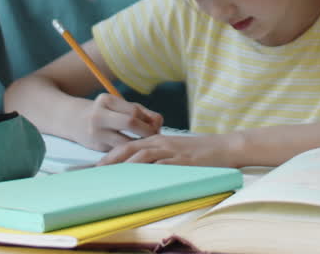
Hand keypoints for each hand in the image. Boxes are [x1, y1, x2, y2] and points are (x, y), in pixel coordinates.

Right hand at [75, 92, 163, 150]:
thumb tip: (158, 123)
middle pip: (130, 122)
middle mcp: (98, 116)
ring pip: (126, 141)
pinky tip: (137, 150)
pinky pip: (121, 152)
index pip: (134, 110)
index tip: (155, 124)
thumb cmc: (107, 112)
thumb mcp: (121, 106)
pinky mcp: (97, 147)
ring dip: (141, 144)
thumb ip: (143, 112)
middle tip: (155, 135)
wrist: (74, 121)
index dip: (148, 119)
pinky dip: (132, 151)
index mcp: (106, 100)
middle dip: (147, 130)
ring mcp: (96, 133)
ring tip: (147, 143)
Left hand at [97, 133, 235, 166]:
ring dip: (124, 165)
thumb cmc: (200, 150)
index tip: (95, 166)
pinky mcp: (182, 161)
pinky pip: (161, 166)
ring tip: (110, 175)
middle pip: (129, 149)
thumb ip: (158, 155)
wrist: (225, 147)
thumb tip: (139, 167)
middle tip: (95, 171)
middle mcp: (161, 143)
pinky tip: (137, 178)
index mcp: (157, 140)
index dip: (110, 155)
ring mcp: (171, 152)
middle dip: (110, 160)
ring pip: (142, 156)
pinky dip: (147, 171)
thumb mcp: (175, 149)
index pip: (128, 145)